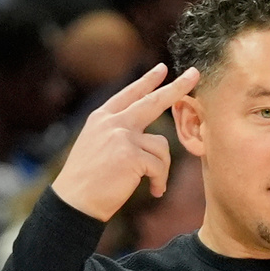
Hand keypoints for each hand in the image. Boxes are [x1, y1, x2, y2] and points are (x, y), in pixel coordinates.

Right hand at [52, 64, 199, 221]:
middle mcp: (112, 122)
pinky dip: (160, 181)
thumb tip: (150, 136)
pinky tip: (153, 191)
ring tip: (154, 184)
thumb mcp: (97, 147)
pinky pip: (160, 166)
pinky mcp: (130, 155)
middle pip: (152, 101)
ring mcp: (121, 136)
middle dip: (177, 88)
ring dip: (163, 168)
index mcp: (102, 118)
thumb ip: (118, 134)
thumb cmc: (87, 181)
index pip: (130, 94)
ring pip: (162, 146)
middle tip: (195, 74)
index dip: (148, 81)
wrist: (74, 202)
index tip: (163, 68)